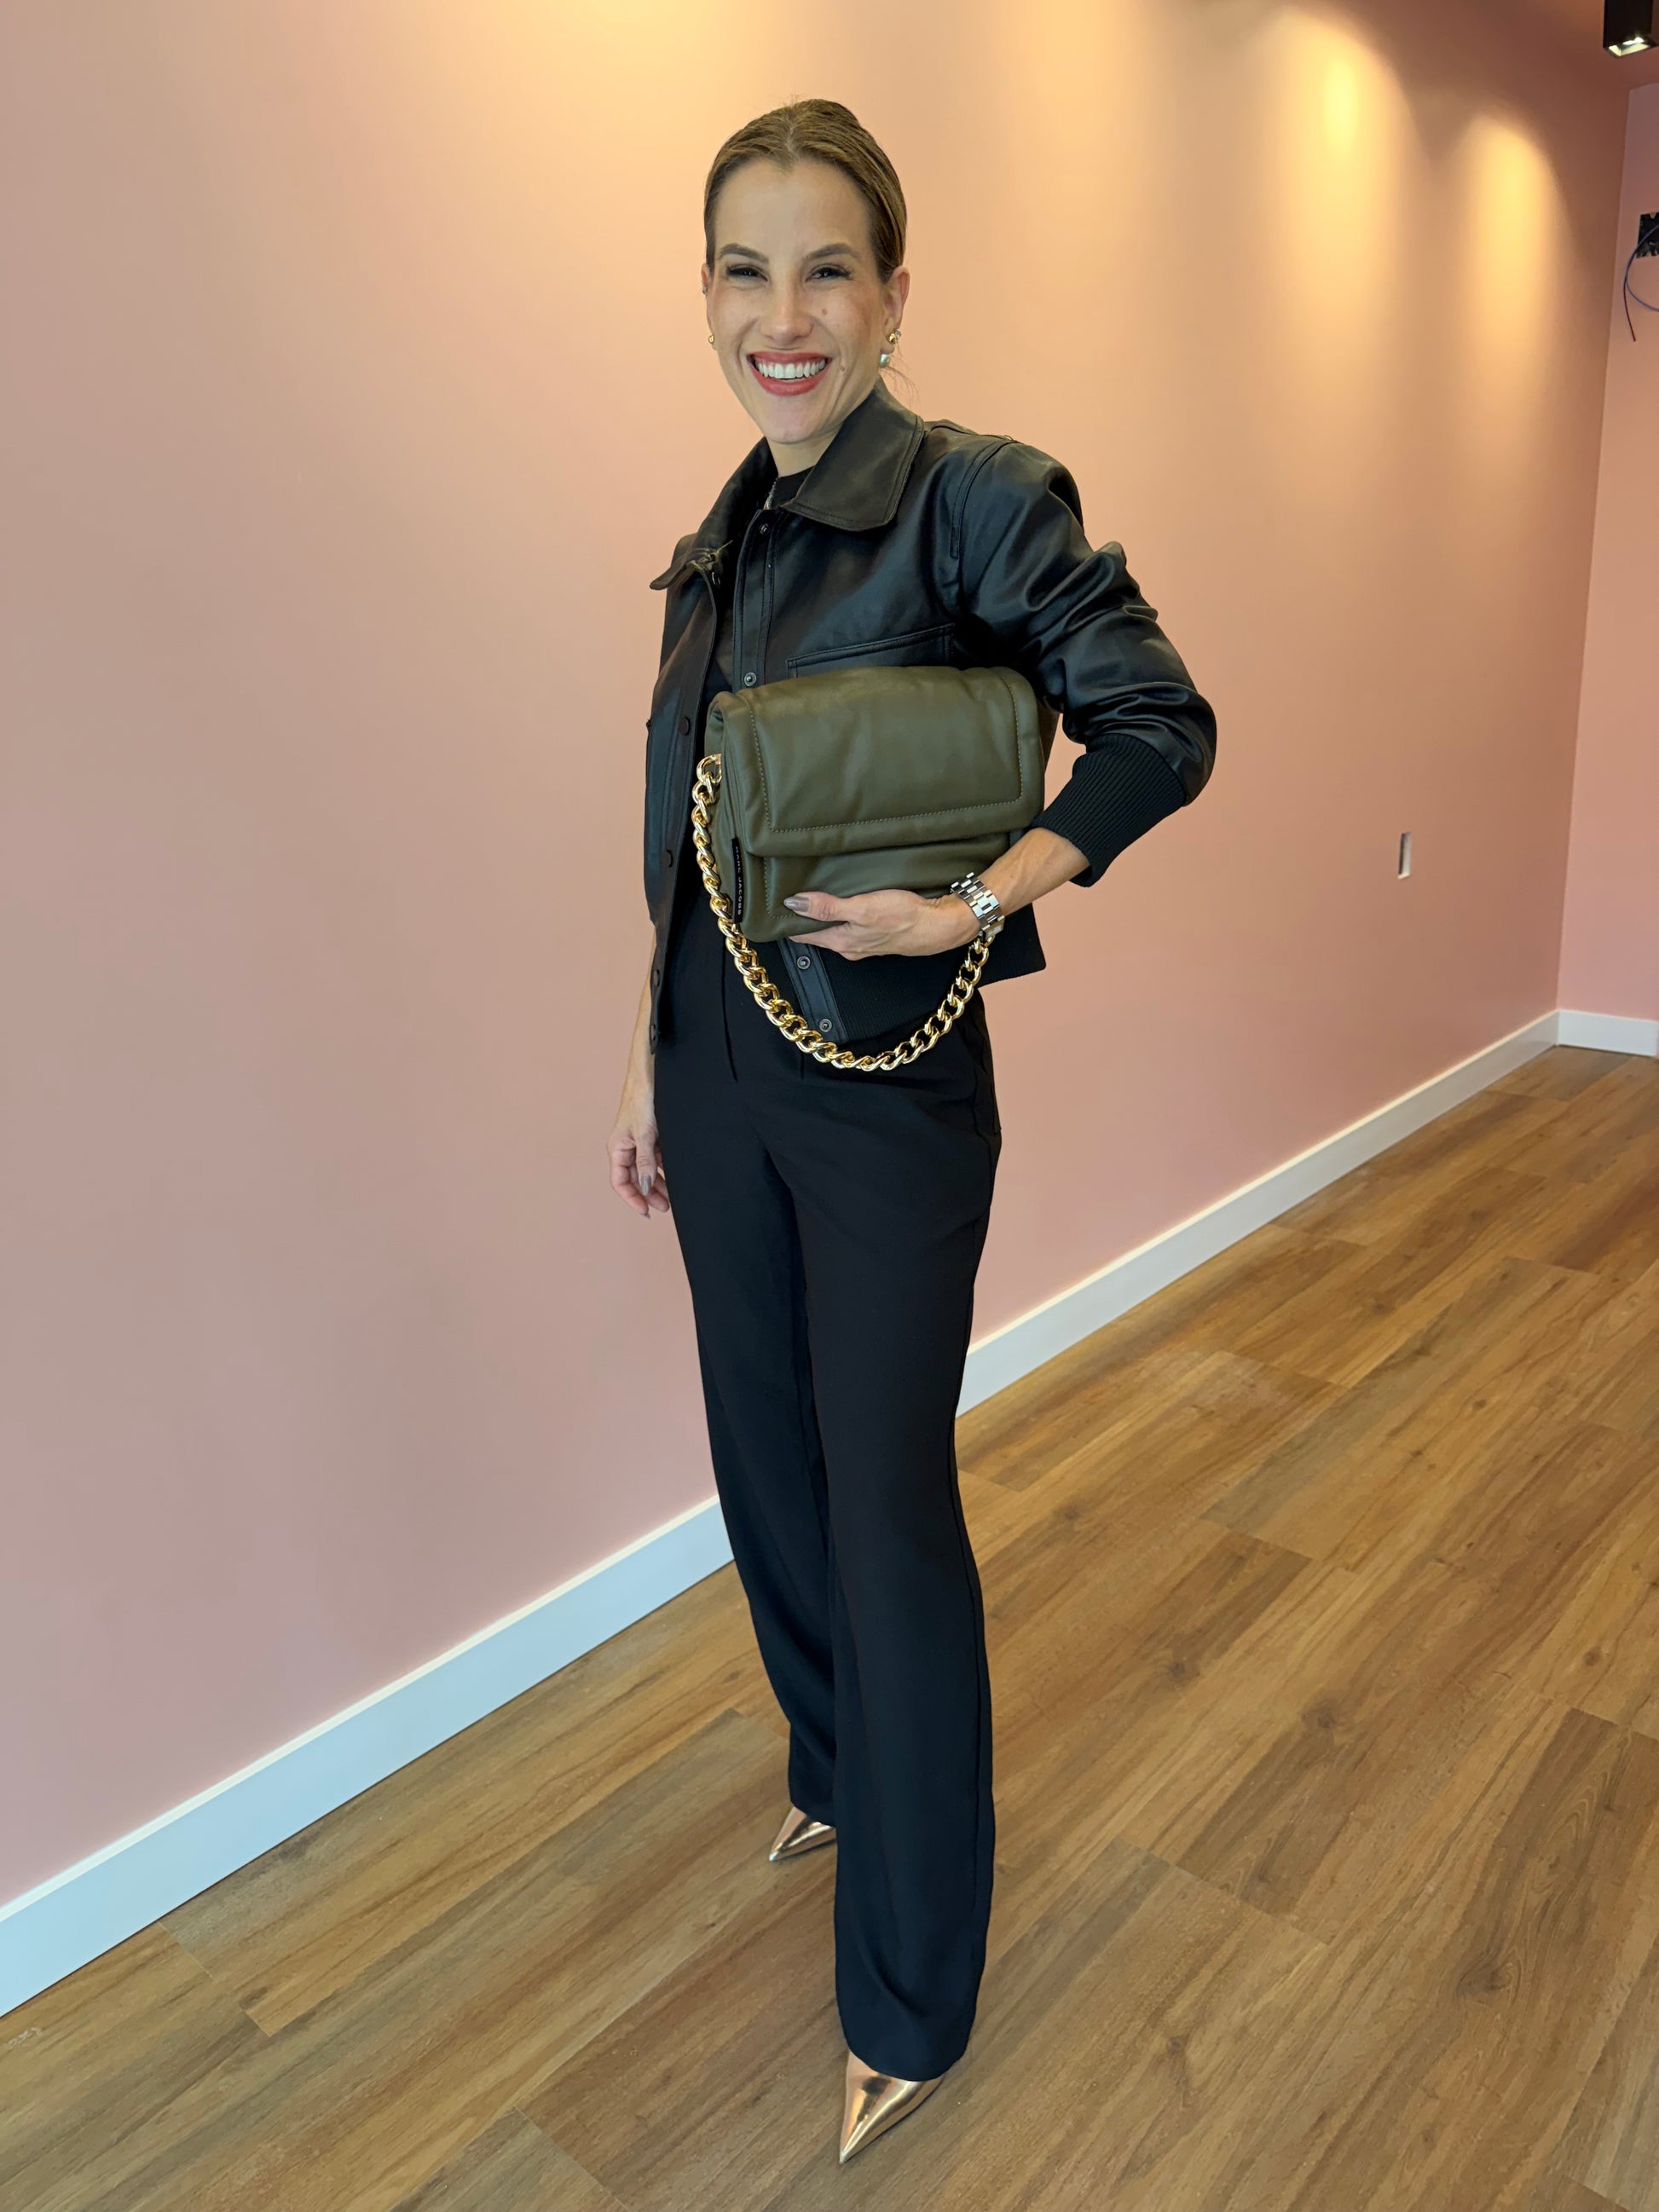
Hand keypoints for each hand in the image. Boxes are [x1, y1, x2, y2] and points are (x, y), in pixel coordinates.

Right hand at [609, 1082, 669, 1217]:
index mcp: (617, 1148)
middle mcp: (627, 1147)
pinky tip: (677, 1177)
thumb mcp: (644, 1133)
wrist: (651, 1075)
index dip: (632, 1198)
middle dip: (649, 1194)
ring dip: (658, 1184)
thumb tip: (644, 1186)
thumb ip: (644, 1161)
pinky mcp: (652, 1136)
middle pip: (635, 1179)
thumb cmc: (642, 1100)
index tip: (646, 1211)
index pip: (620, 1182)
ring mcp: (640, 1142)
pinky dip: (665, 1169)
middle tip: (665, 1207)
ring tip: (673, 1197)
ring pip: (648, 1170)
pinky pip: (657, 1158)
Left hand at [782, 887, 979, 960]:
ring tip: (811, 894)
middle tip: (787, 894)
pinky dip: (843, 913)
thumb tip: (794, 904)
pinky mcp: (879, 933)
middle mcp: (849, 945)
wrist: (941, 925)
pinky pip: (852, 923)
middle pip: (817, 931)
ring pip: (835, 928)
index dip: (787, 921)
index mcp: (840, 941)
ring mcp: (865, 941)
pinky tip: (845, 901)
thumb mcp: (861, 909)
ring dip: (823, 914)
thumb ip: (827, 908)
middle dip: (803, 917)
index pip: (803, 934)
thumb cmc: (903, 917)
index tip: (772, 907)